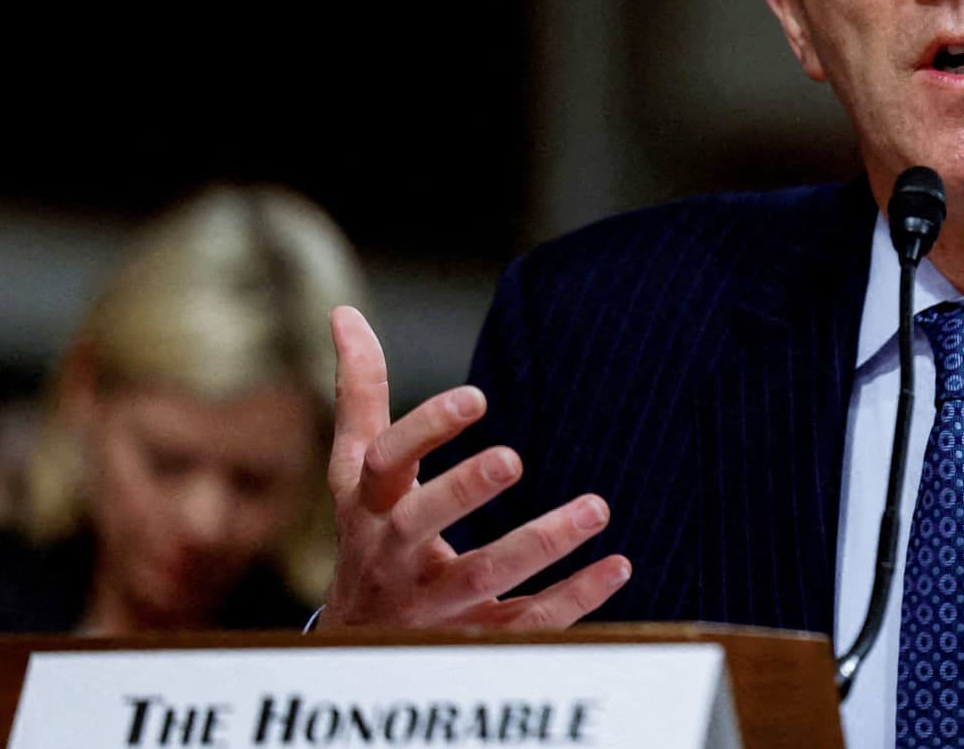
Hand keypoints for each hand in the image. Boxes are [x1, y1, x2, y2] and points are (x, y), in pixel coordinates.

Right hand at [319, 306, 631, 629]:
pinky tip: (618, 566)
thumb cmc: (367, 537)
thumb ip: (360, 397)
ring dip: (539, 544)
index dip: (424, 429)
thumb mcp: (355, 473)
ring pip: (482, 579)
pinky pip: (527, 625)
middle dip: (462, 492)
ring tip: (596, 508)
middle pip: (418, 525)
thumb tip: (345, 314)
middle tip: (513, 457)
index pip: (384, 464)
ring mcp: (433, 608)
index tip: (477, 396)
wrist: (357, 649)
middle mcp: (394, 559)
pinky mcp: (476, 642)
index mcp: (369, 509)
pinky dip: (574, 599)